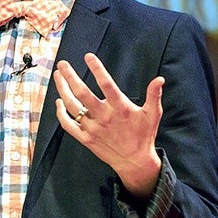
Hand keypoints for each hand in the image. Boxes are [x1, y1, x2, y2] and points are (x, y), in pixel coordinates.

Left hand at [54, 52, 163, 197]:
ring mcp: (93, 128)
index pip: (106, 84)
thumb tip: (160, 79)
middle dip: (70, 76)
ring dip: (62, 89)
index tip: (88, 56)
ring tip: (58, 75)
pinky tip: (58, 102)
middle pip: (82, 93)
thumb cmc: (144, 135)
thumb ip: (154, 95)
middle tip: (62, 64)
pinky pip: (68, 125)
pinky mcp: (86, 139)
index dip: (97, 68)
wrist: (134, 161)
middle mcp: (104, 117)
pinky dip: (60, 113)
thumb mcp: (153, 114)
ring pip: (72, 106)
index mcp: (120, 108)